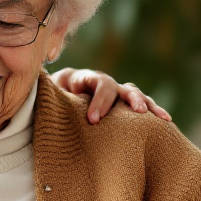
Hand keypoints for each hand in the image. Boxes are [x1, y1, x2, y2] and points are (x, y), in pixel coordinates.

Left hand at [50, 68, 171, 124]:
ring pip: (134, 95)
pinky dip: (152, 113)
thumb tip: (35, 81)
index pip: (98, 84)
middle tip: (136, 113)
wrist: (50, 107)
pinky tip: (166, 122)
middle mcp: (101, 85)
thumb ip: (45, 92)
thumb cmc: (47, 102)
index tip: (93, 120)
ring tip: (160, 118)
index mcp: (83, 79)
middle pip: (119, 87)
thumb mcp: (45, 96)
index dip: (99, 100)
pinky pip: (139, 108)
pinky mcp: (119, 109)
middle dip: (129, 99)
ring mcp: (112, 96)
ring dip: (146, 105)